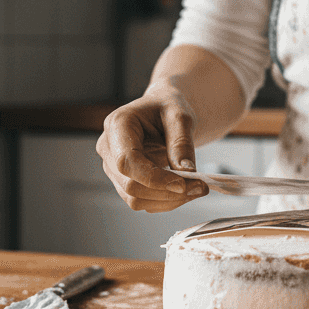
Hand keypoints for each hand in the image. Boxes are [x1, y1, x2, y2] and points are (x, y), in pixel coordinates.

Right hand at [96, 84, 208, 211]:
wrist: (162, 112)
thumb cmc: (168, 107)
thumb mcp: (180, 116)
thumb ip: (182, 143)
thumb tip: (186, 171)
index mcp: (118, 125)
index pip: (127, 162)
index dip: (153, 178)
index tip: (183, 184)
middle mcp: (108, 149)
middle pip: (131, 185)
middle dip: (167, 192)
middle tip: (200, 187)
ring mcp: (113, 168)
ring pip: (136, 199)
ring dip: (169, 201)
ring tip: (196, 188)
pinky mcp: (123, 181)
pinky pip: (143, 201)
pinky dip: (166, 201)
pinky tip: (185, 189)